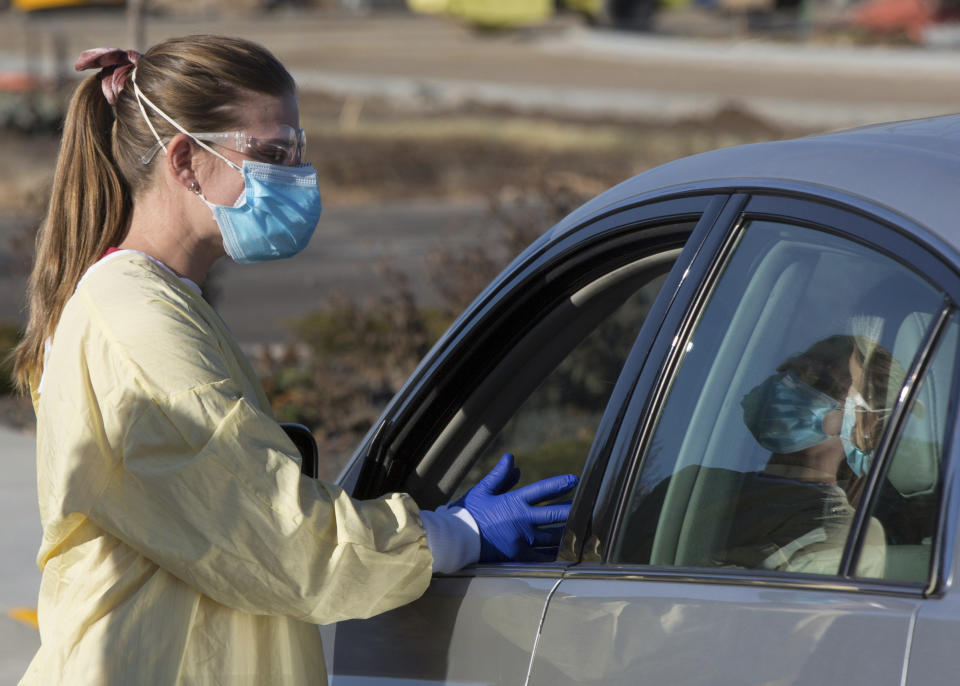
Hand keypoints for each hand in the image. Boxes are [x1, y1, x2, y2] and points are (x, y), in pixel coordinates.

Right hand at [459, 453, 578, 562]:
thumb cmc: (468, 513)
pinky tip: (568, 552)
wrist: (457, 540)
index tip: (575, 480)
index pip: (542, 490)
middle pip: (555, 514)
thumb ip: (500, 476)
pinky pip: (543, 556)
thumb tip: (512, 459)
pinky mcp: (520, 556)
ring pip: (553, 536)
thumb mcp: (483, 491)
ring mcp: (523, 540)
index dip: (560, 484)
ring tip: (584, 528)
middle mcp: (523, 520)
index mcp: (514, 502)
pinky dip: (556, 554)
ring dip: (569, 531)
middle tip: (590, 506)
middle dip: (573, 509)